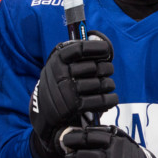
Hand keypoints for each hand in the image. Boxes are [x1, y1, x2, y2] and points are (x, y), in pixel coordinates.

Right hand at [30, 30, 116, 157]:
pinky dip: (110, 99)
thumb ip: (77, 56)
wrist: (45, 113)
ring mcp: (66, 90)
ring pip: (99, 84)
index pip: (80, 48)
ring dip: (109, 85)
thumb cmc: (59, 85)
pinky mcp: (73, 106)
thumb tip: (103, 44)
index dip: (97, 48)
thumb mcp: (60, 66)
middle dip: (106, 69)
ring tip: (109, 85)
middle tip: (108, 71)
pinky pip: (100, 100)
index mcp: (57, 59)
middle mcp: (60, 73)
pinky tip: (112, 98)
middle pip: (94, 67)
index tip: (106, 50)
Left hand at [63, 125, 157, 157]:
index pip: (87, 137)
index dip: (73, 138)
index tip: (67, 140)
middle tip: (70, 157)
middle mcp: (110, 157)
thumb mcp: (124, 141)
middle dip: (71, 157)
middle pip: (79, 155)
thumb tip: (82, 129)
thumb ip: (107, 134)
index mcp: (114, 143)